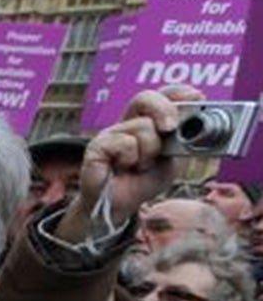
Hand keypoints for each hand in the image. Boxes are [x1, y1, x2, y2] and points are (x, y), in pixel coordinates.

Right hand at [58, 85, 199, 241]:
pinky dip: (131, 159)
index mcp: (148, 122)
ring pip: (142, 127)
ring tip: (140, 166)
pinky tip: (123, 168)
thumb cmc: (143, 182)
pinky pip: (125, 143)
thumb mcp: (173, 160)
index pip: (162, 96)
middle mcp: (128, 123)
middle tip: (169, 128)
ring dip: (149, 152)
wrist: (119, 207)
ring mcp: (112, 133)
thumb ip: (184, 141)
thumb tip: (202, 122)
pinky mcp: (97, 146)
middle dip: (164, 109)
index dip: (179, 92)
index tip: (197, 98)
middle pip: (145, 97)